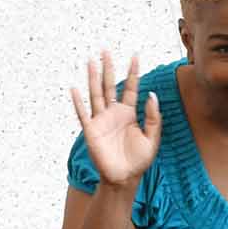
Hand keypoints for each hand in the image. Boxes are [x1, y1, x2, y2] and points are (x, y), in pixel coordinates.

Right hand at [70, 51, 161, 187]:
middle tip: (105, 50)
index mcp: (129, 114)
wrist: (124, 178)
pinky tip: (75, 89)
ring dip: (93, 78)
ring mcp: (101, 121)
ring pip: (96, 94)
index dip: (133, 72)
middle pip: (110, 85)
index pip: (131, 88)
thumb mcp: (152, 138)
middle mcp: (113, 113)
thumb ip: (153, 117)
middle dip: (108, 68)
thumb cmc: (138, 161)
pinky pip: (84, 114)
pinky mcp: (92, 131)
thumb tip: (151, 95)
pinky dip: (79, 102)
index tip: (135, 56)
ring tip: (91, 61)